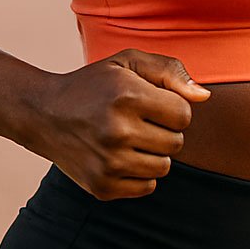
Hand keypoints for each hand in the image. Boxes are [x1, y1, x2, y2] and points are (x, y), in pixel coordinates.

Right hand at [30, 49, 210, 199]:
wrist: (44, 114)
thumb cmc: (95, 84)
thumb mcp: (128, 61)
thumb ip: (170, 71)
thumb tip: (205, 96)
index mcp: (127, 95)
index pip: (184, 114)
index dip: (172, 107)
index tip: (153, 103)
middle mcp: (117, 131)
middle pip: (176, 143)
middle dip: (164, 130)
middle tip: (139, 120)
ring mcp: (108, 163)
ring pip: (164, 167)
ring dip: (154, 152)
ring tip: (131, 137)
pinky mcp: (102, 186)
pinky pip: (147, 186)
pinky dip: (140, 172)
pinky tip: (121, 155)